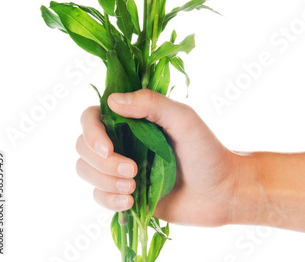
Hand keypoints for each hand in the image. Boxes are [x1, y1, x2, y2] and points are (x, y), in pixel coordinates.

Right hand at [76, 89, 260, 226]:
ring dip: (105, 182)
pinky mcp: (124, 193)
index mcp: (132, 118)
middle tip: (132, 171)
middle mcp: (122, 140)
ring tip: (133, 187)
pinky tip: (130, 202)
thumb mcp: (183, 120)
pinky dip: (108, 200)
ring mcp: (121, 167)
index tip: (107, 148)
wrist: (221, 192)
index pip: (92, 116)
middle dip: (102, 163)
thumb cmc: (206, 151)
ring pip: (85, 171)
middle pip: (83, 146)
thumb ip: (151, 104)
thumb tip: (111, 101)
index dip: (91, 131)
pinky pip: (97, 196)